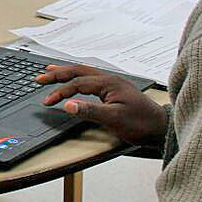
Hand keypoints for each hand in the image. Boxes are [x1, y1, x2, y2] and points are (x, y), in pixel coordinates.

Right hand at [38, 64, 167, 146]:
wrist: (161, 129)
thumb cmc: (142, 124)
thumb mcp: (113, 119)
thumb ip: (89, 111)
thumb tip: (67, 105)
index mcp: (108, 83)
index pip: (77, 84)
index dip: (60, 92)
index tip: (47, 101)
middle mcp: (110, 80)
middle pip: (78, 72)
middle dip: (57, 74)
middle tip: (40, 78)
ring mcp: (113, 85)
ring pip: (84, 74)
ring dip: (66, 73)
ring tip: (51, 71)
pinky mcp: (115, 91)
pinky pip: (90, 80)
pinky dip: (77, 79)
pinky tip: (74, 81)